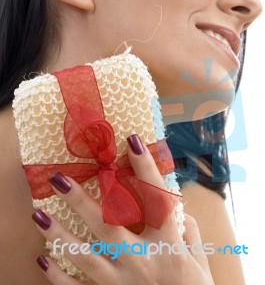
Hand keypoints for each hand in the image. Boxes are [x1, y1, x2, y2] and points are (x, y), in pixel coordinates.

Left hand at [32, 134, 213, 284]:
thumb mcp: (199, 260)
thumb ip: (187, 230)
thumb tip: (172, 204)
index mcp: (168, 247)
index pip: (156, 200)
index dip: (145, 169)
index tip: (132, 141)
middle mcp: (142, 264)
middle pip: (107, 226)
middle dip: (81, 201)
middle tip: (59, 179)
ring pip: (85, 257)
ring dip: (59, 235)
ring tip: (39, 214)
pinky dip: (57, 276)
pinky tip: (42, 258)